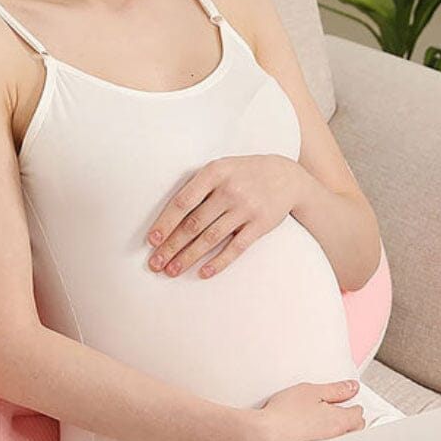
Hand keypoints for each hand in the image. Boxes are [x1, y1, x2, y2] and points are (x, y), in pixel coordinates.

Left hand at [146, 154, 300, 278]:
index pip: (183, 202)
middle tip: (155, 263)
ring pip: (210, 238)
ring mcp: (246, 208)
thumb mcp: (222, 167)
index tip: (152, 241)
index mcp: (214, 173)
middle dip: (171, 246)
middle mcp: (229, 190)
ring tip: (172, 270)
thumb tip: (168, 218)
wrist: (288, 177)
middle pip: (194, 224)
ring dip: (188, 257)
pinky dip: (219, 262)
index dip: (165, 223)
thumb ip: (198, 186)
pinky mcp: (260, 225)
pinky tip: (204, 272)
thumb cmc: (245, 173)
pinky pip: (236, 247)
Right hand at [235, 380, 364, 440]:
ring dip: (340, 436)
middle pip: (355, 432)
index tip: (346, 401)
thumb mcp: (311, 391)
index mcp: (341, 423)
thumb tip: (352, 388)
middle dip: (351, 423)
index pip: (358, 414)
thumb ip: (336, 389)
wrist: (262, 438)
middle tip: (339, 413)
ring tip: (324, 427)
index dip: (353, 405)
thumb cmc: (284, 415)